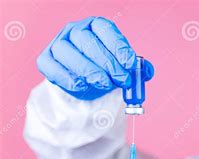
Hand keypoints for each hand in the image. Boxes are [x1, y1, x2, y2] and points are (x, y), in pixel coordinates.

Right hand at [37, 16, 153, 99]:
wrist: (87, 83)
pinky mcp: (46, 60)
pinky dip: (68, 78)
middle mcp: (74, 30)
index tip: (131, 64)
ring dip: (89, 70)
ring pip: (67, 52)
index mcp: (95, 26)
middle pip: (87, 41)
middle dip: (108, 63)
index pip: (105, 29)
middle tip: (122, 80)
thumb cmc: (107, 70)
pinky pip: (52, 67)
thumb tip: (146, 71)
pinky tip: (83, 86)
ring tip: (105, 84)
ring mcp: (58, 44)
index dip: (118, 46)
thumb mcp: (125, 67)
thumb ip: (139, 68)